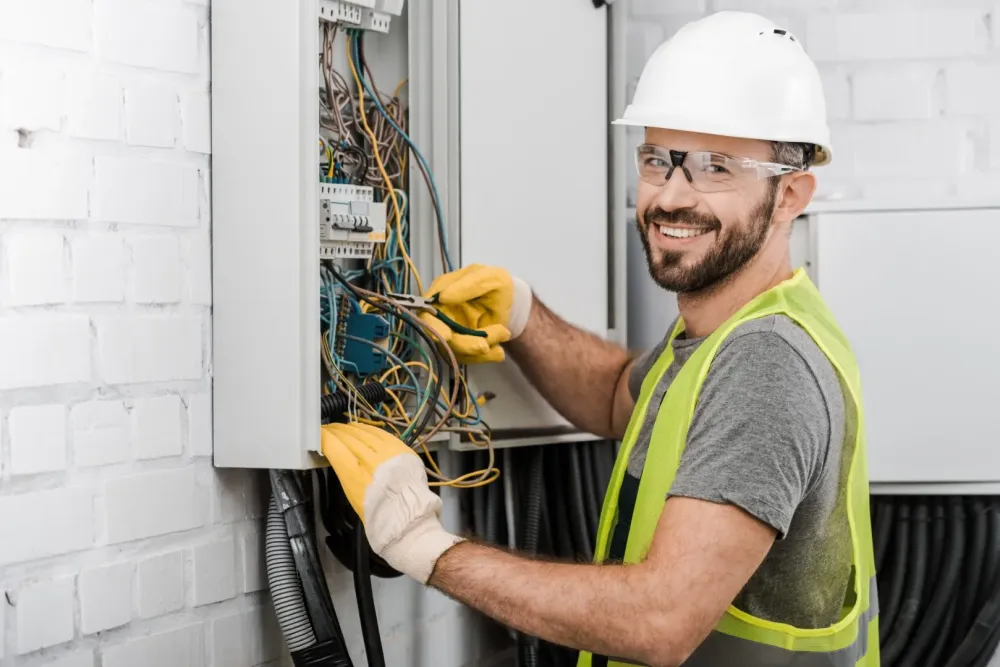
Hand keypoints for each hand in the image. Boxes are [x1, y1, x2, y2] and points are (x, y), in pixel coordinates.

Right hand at [320, 422, 463, 582]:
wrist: (410, 523)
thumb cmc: (378, 518)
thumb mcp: (354, 498)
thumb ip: (347, 475)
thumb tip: (341, 457)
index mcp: (356, 476)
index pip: (336, 448)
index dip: (326, 439)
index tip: (320, 435)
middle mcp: (372, 461)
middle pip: (350, 438)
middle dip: (338, 432)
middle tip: (330, 430)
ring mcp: (390, 454)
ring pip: (367, 433)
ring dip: (354, 430)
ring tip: (345, 428)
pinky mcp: (404, 451)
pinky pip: (384, 435)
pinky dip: (371, 431)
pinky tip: (365, 430)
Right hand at [419, 264, 532, 363]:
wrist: (512, 302)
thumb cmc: (497, 285)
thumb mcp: (489, 278)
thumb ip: (468, 285)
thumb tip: (442, 297)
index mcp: (441, 294)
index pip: (427, 314)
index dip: (433, 327)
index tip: (447, 336)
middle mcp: (442, 315)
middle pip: (442, 337)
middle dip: (463, 344)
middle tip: (484, 346)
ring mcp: (451, 333)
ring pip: (457, 351)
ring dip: (481, 348)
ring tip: (504, 333)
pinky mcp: (462, 347)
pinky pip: (469, 358)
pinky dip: (486, 357)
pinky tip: (499, 351)